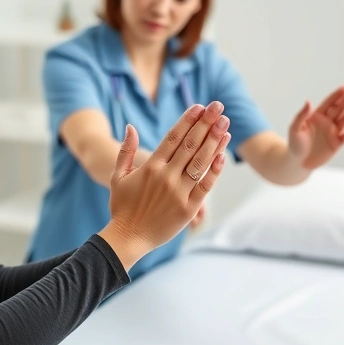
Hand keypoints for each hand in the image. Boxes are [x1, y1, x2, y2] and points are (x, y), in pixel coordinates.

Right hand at [99, 102, 231, 269]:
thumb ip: (126, 151)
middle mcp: (166, 176)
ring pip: (200, 162)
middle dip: (205, 124)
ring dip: (214, 141)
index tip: (200, 107)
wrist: (128, 237)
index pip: (173, 137)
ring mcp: (178, 192)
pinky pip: (205, 186)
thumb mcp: (118, 176)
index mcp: (150, 166)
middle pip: (190, 144)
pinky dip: (214, 171)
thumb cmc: (122, 207)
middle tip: (218, 107)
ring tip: (225, 124)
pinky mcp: (188, 208)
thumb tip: (131, 127)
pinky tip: (223, 155)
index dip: (188, 120)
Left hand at [288, 86, 343, 169]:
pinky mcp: (336, 144)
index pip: (329, 103)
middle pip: (339, 109)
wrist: (298, 162)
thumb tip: (308, 102)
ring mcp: (332, 132)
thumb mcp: (294, 128)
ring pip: (343, 121)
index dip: (336, 95)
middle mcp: (327, 122)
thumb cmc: (294, 144)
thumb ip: (301, 115)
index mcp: (317, 116)